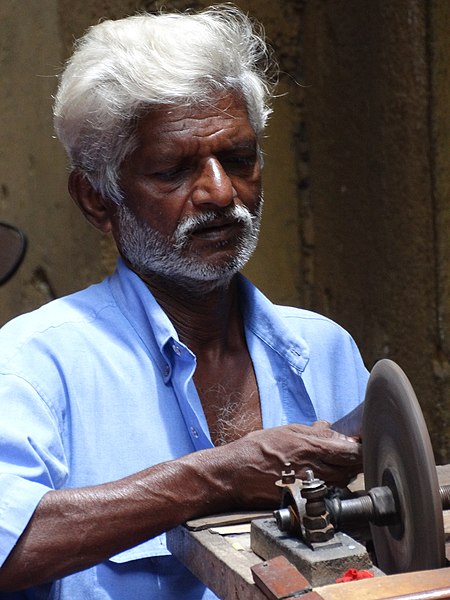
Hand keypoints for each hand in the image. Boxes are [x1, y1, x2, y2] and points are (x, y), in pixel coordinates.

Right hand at [216, 422, 361, 508]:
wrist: (236, 474)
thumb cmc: (258, 449)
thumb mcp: (287, 431)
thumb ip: (314, 432)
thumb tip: (333, 430)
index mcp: (310, 447)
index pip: (350, 452)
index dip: (359, 450)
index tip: (360, 446)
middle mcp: (313, 469)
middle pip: (350, 470)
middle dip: (353, 462)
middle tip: (348, 455)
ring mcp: (309, 487)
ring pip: (341, 482)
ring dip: (343, 473)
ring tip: (333, 465)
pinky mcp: (303, 500)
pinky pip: (326, 493)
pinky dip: (330, 486)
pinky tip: (322, 480)